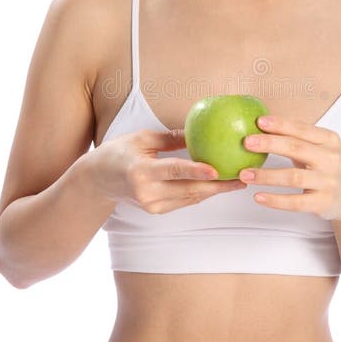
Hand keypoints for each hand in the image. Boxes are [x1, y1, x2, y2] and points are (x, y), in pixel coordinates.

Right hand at [89, 128, 244, 214]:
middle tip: (242, 178)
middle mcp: (146, 192)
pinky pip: (184, 201)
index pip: (173, 170)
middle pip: (188, 190)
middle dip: (218, 186)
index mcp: (140, 171)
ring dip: (215, 191)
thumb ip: (171, 137)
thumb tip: (199, 130)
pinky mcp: (156, 211)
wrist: (98, 180)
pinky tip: (218, 186)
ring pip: (190, 198)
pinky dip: (201, 193)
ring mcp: (151, 205)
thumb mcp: (142, 138)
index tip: (217, 170)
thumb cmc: (119, 153)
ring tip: (238, 181)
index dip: (196, 171)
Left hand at [238, 115, 340, 221]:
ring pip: (293, 177)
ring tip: (245, 174)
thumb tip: (261, 126)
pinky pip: (296, 202)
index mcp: (329, 140)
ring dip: (266, 176)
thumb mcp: (320, 148)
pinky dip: (275, 200)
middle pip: (296, 149)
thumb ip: (297, 138)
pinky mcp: (323, 202)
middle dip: (269, 144)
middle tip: (246, 143)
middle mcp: (331, 159)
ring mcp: (328, 182)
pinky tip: (258, 196)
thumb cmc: (327, 168)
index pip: (302, 129)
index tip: (259, 122)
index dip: (280, 125)